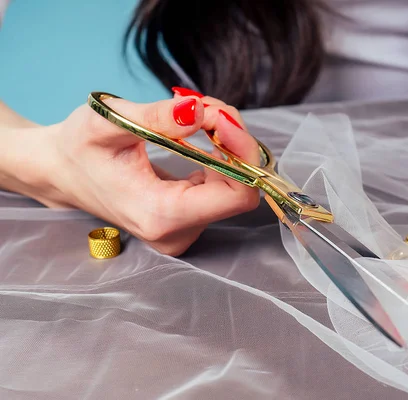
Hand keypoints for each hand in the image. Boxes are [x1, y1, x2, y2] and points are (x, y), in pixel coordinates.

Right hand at [37, 89, 259, 255]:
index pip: (237, 195)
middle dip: (234, 143)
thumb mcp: (107, 122)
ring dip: (228, 146)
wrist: (60, 171)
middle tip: (210, 107)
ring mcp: (184, 230)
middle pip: (240, 190)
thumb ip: (155, 117)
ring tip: (201, 116)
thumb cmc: (77, 147)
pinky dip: (220, 157)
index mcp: (161, 215)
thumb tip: (200, 111)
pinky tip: (200, 135)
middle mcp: (178, 232)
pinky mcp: (187, 220)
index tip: (222, 116)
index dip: (241, 153)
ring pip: (236, 187)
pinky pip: (224, 188)